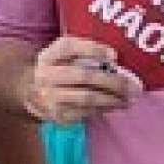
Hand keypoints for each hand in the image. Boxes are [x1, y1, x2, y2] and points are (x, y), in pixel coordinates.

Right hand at [23, 37, 142, 123]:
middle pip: (83, 76)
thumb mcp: (64, 56)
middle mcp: (47, 75)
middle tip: (134, 86)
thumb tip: (118, 63)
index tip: (114, 55)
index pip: (70, 47)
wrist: (30, 91)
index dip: (93, 49)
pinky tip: (115, 105)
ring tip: (129, 99)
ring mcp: (50, 97)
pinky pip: (85, 113)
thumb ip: (86, 54)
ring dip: (113, 99)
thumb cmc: (59, 69)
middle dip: (113, 81)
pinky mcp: (57, 116)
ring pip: (87, 98)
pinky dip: (104, 109)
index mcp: (50, 55)